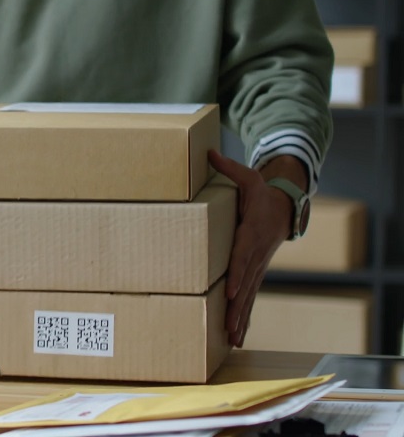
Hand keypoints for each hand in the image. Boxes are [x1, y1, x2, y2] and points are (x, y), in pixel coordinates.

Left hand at [208, 150, 298, 347]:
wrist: (286, 204)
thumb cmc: (261, 191)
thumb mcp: (249, 177)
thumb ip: (228, 168)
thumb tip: (208, 153)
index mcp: (252, 233)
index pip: (244, 256)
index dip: (238, 273)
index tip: (232, 290)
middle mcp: (257, 254)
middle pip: (247, 284)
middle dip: (238, 307)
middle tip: (229, 328)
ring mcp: (258, 265)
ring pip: (250, 296)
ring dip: (242, 318)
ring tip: (233, 340)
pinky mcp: (256, 271)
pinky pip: (251, 297)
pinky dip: (245, 317)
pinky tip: (238, 336)